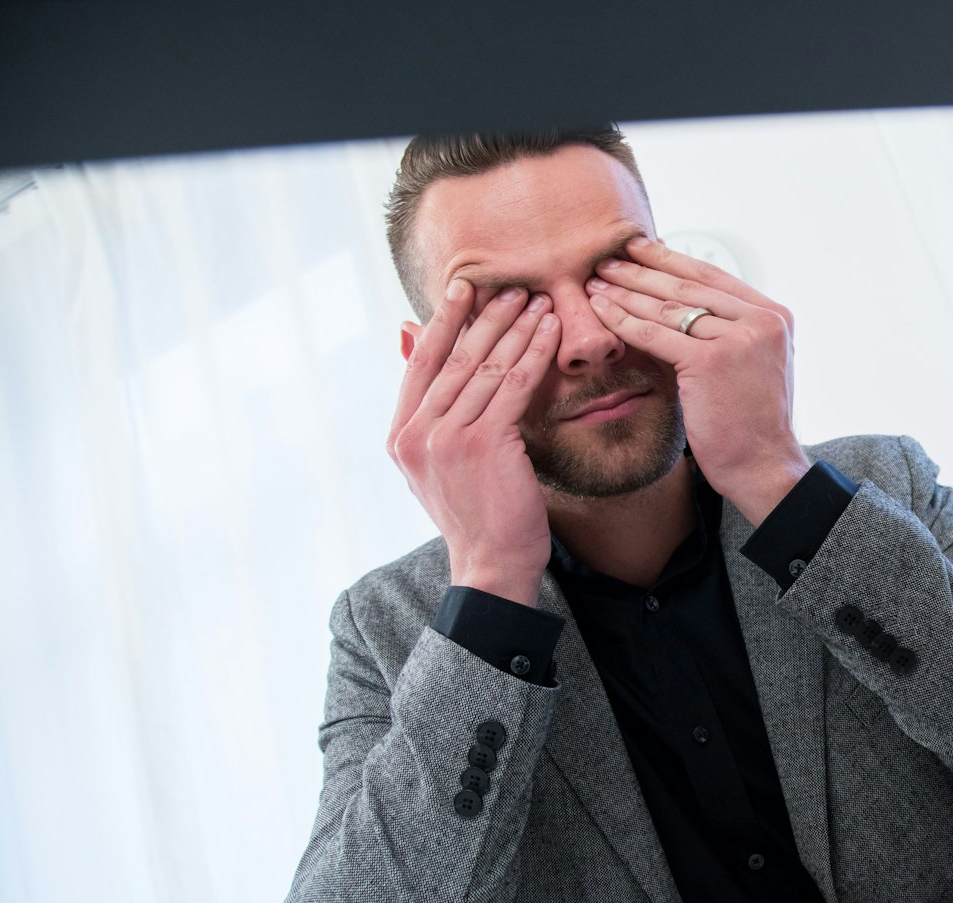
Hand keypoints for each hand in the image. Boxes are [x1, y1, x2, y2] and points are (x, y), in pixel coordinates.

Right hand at [388, 281, 561, 606]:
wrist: (489, 565)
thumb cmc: (475, 514)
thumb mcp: (438, 463)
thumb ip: (428, 408)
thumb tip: (408, 338)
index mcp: (401, 435)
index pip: (421, 363)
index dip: (444, 321)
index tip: (464, 288)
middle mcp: (416, 433)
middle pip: (454, 358)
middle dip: (486, 317)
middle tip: (512, 286)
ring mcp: (446, 438)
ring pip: (486, 367)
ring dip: (515, 328)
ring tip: (538, 300)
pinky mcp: (483, 444)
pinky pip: (514, 386)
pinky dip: (534, 354)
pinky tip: (551, 333)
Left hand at [585, 236, 811, 523]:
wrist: (763, 465)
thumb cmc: (751, 422)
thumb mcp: (754, 363)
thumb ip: (732, 330)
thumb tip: (687, 301)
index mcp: (774, 315)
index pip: (712, 277)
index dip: (671, 260)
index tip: (639, 248)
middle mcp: (761, 320)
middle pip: (689, 286)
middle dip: (642, 271)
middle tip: (608, 258)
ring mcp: (738, 339)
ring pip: (670, 308)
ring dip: (627, 291)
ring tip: (596, 281)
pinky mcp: (711, 362)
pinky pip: (656, 334)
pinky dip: (624, 321)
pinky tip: (600, 310)